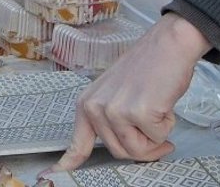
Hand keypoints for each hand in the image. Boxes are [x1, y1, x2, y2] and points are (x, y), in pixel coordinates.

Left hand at [51, 13, 207, 170]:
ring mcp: (115, 111)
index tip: (52, 174)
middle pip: (120, 152)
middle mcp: (95, 108)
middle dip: (143, 147)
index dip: (68, 162)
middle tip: (156, 129)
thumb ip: (110, 119)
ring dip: (156, 138)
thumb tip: (120, 146)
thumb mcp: (116, 93)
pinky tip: (163, 103)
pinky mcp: (138, 113)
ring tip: (158, 111)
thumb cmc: (147, 68)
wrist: (167, 45)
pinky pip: (157, 138)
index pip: (77, 142)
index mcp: (87, 104)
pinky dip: (167, 125)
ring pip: (138, 150)